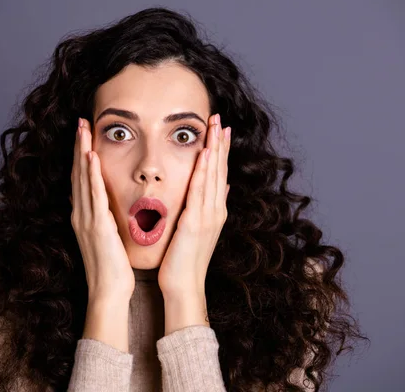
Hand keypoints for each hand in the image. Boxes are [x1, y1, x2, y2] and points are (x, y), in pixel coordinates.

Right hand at [70, 117, 134, 302]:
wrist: (109, 291)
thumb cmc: (112, 267)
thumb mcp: (106, 238)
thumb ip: (102, 219)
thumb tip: (103, 205)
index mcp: (85, 216)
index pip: (81, 179)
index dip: (81, 155)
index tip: (85, 134)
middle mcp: (81, 214)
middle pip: (78, 172)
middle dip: (78, 145)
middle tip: (80, 121)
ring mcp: (86, 218)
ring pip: (82, 178)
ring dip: (81, 151)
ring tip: (82, 128)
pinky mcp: (96, 225)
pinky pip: (93, 195)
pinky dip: (90, 174)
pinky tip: (90, 156)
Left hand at [157, 113, 230, 297]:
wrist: (183, 286)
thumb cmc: (185, 260)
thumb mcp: (200, 230)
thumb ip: (209, 207)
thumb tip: (220, 188)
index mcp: (214, 211)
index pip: (219, 174)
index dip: (220, 150)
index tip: (220, 129)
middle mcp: (215, 210)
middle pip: (219, 169)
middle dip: (220, 143)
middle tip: (220, 117)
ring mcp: (207, 216)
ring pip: (212, 176)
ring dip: (215, 149)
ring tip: (215, 126)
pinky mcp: (195, 222)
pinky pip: (199, 191)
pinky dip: (203, 171)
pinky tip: (205, 154)